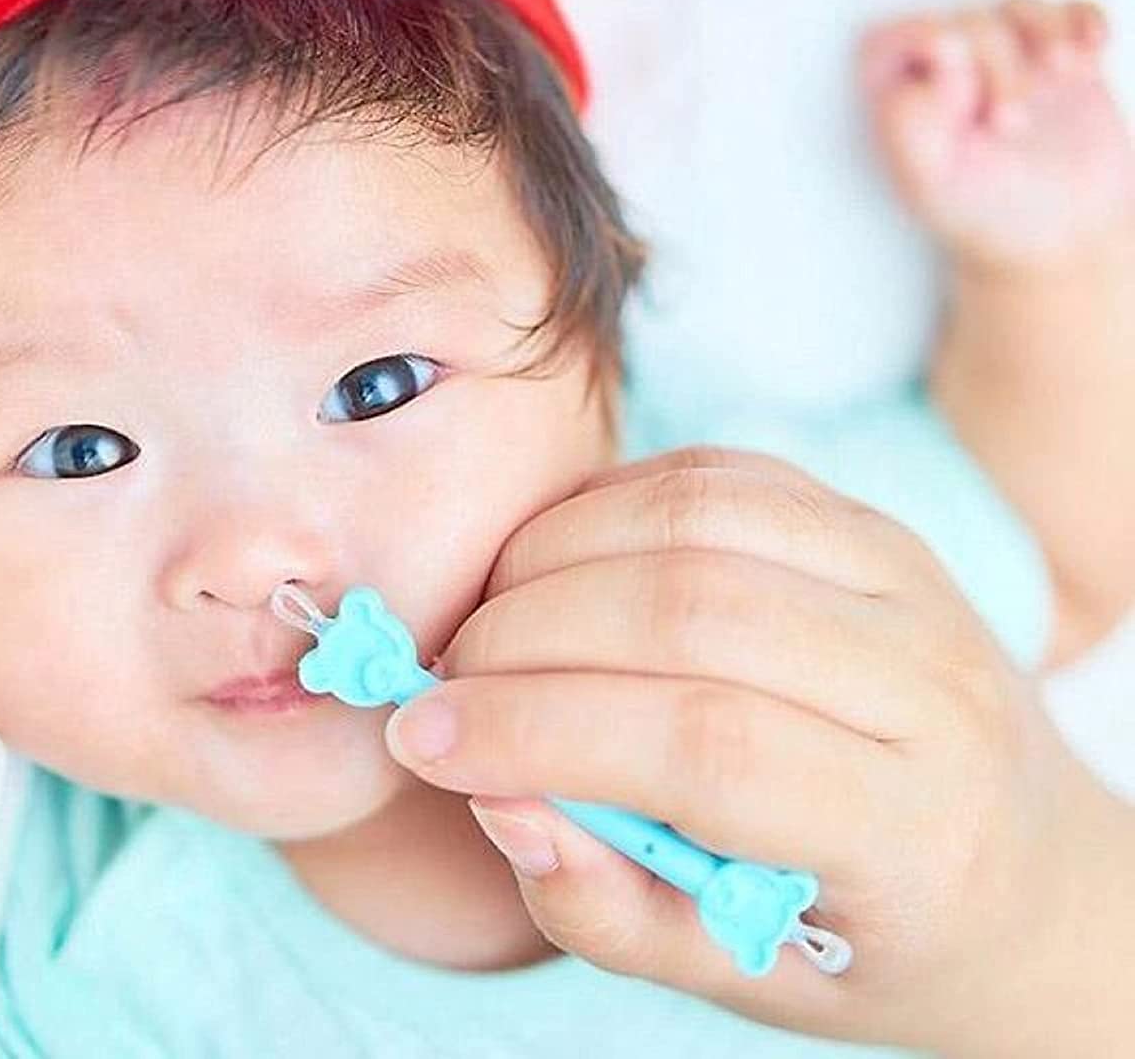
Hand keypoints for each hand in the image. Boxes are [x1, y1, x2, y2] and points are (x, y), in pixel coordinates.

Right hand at [382, 447, 1129, 1055]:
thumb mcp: (745, 975)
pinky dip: (611, 503)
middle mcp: (930, 682)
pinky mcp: (870, 521)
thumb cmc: (869, 935)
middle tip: (445, 680)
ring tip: (492, 620)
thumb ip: (611, 909)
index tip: (426, 741)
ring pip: (700, 516)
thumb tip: (498, 800)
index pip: (708, 747)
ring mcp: (908, 578)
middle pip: (695, 610)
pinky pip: (717, 474)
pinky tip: (559, 561)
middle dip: (526, 635)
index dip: (542, 732)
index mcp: (914, 825)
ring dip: (555, 553)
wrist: (1024, 867)